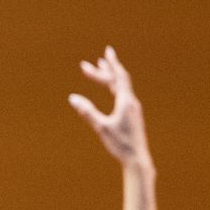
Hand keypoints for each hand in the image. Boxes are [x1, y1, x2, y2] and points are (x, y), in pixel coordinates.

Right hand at [67, 48, 148, 165]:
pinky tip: (111, 90)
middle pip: (118, 80)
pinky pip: (123, 95)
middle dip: (105, 70)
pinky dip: (114, 87)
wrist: (137, 158)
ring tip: (102, 70)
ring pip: (121, 87)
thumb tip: (72, 98)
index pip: (117, 77)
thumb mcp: (100, 127)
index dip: (110, 64)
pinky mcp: (132, 115)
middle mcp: (131, 102)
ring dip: (110, 78)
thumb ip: (87, 111)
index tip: (104, 52)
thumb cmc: (119, 144)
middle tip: (92, 63)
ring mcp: (132, 108)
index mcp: (125, 101)